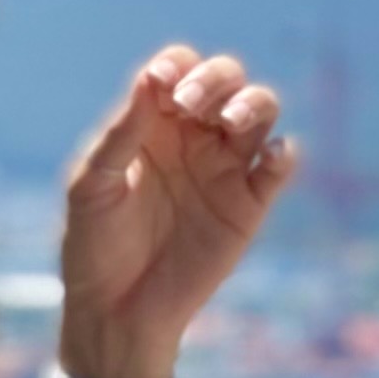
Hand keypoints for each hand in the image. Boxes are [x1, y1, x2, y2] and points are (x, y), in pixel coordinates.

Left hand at [58, 46, 298, 377]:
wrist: (118, 311)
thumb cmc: (94, 245)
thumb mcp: (94, 184)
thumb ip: (122, 131)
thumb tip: (151, 77)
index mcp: (152, 124)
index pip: (177, 70)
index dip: (178, 66)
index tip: (163, 86)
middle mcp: (193, 138)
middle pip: (226, 79)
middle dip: (216, 78)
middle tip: (192, 104)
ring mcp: (225, 168)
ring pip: (260, 111)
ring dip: (253, 104)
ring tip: (232, 123)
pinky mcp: (250, 205)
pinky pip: (279, 165)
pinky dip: (284, 152)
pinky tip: (270, 157)